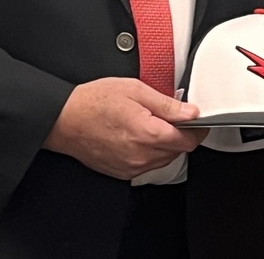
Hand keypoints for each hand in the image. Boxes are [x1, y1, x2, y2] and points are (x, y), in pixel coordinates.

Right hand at [43, 77, 206, 179]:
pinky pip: (147, 165)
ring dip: (167, 144)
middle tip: (173, 115)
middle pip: (178, 151)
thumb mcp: (136, 90)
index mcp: (147, 134)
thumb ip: (167, 104)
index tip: (199, 120)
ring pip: (164, 159)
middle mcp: (140, 156)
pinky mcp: (121, 172)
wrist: (65, 120)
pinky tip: (140, 136)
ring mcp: (130, 167)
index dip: (198, 129)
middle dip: (182, 134)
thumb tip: (191, 112)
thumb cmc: (94, 102)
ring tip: (152, 123)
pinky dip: (151, 152)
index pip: (188, 140)